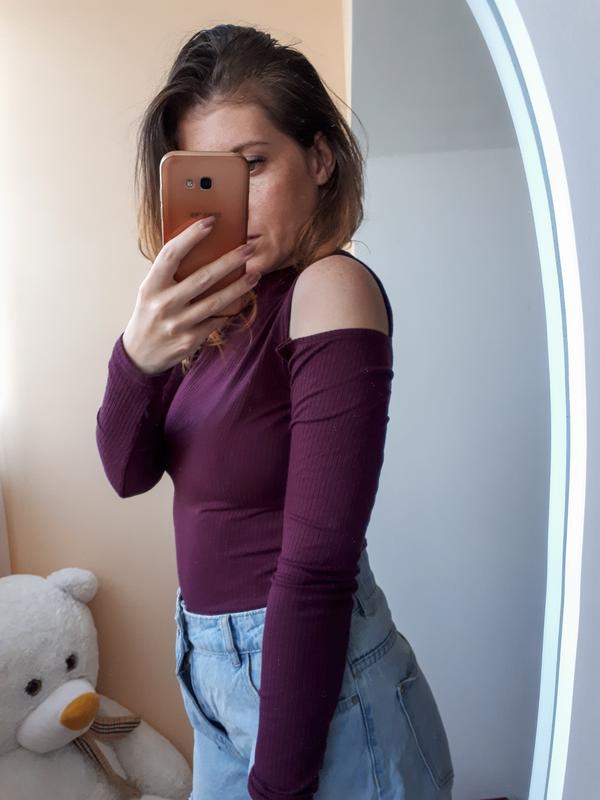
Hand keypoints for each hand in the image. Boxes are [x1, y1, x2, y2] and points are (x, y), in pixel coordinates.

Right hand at [122, 219, 259, 374]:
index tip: (210, 222)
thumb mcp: (151, 291)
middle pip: (203, 277)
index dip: (191, 237)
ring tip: (255, 274)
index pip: (171, 255)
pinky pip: (216, 321)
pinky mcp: (190, 340)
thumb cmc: (150, 314)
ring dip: (239, 287)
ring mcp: (177, 323)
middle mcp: (164, 304)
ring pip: (216, 302)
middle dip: (230, 261)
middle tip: (249, 248)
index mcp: (151, 286)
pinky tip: (241, 301)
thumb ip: (170, 274)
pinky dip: (229, 311)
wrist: (139, 353)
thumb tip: (203, 249)